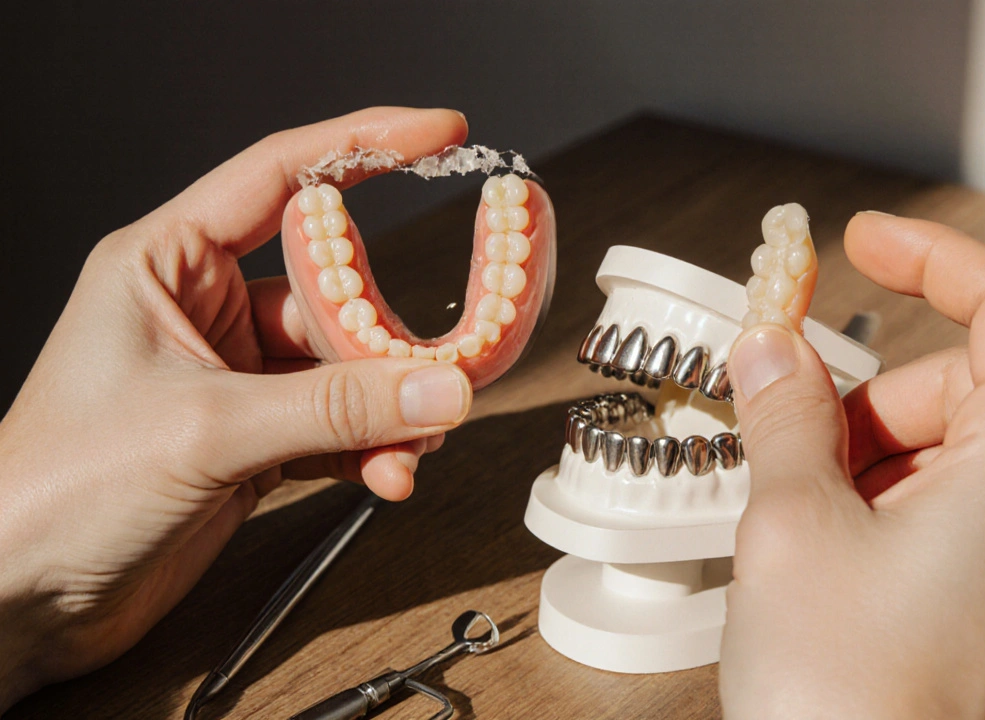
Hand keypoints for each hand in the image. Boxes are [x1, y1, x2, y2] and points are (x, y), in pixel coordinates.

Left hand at [0, 108, 474, 707]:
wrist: (22, 598)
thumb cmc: (54, 491)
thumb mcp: (205, 429)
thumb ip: (333, 408)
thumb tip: (437, 386)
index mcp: (167, 266)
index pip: (281, 177)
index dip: (366, 145)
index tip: (439, 134)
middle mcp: (203, 313)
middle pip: (331, 291)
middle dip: (389, 334)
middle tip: (441, 365)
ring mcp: (233, 379)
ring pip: (343, 369)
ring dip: (387, 406)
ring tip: (412, 441)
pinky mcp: (252, 439)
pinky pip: (337, 425)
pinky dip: (372, 448)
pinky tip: (387, 473)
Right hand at [719, 213, 984, 717]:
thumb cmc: (855, 705)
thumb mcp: (793, 527)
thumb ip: (786, 415)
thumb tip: (773, 354)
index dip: (932, 255)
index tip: (868, 243)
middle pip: (977, 387)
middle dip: (874, 397)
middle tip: (789, 432)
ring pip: (970, 455)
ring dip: (878, 458)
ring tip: (804, 520)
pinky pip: (976, 517)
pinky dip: (903, 507)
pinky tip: (837, 556)